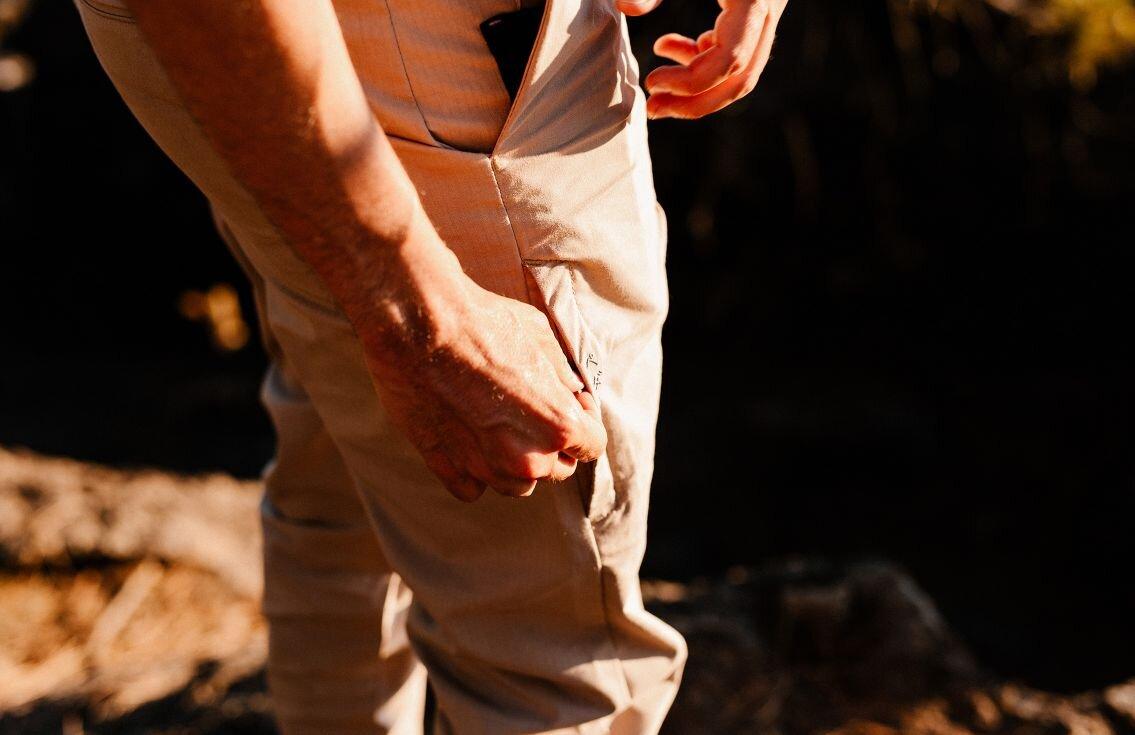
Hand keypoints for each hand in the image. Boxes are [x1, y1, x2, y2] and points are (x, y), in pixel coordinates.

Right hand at [357, 228, 606, 502]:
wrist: (416, 324)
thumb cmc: (481, 322)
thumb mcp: (541, 336)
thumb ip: (562, 375)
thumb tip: (572, 392)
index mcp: (558, 424)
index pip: (592, 446)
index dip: (584, 423)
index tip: (569, 405)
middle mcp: (526, 458)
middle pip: (557, 469)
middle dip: (552, 445)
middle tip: (530, 412)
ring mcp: (484, 468)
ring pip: (517, 485)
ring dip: (516, 463)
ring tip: (500, 429)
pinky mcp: (446, 469)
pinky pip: (473, 487)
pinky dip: (474, 471)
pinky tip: (468, 440)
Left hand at [617, 0, 787, 119]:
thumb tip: (628, 9)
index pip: (730, 59)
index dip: (690, 83)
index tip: (651, 82)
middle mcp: (768, 2)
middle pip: (742, 76)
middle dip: (696, 101)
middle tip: (652, 109)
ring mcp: (767, 4)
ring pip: (742, 68)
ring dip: (700, 86)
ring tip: (657, 86)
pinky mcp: (755, 2)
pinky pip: (739, 47)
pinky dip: (706, 58)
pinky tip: (671, 47)